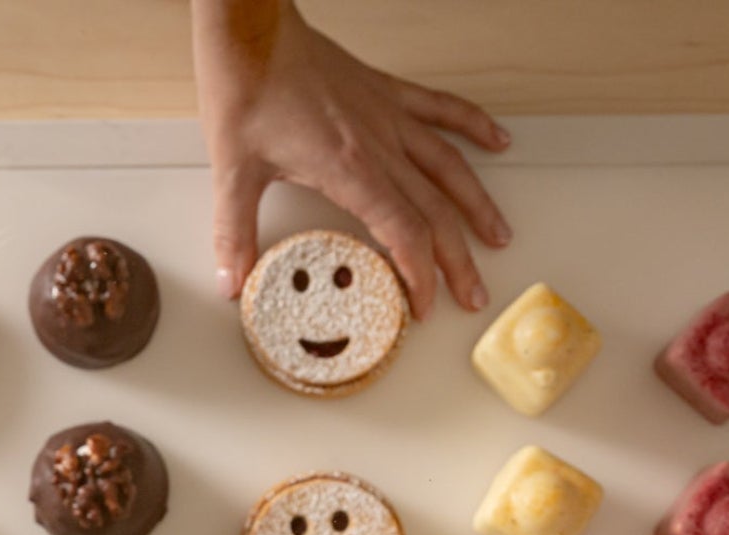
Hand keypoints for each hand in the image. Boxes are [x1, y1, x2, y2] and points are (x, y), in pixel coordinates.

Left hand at [195, 0, 511, 316]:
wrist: (252, 36)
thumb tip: (230, 281)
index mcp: (348, 169)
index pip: (403, 232)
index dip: (419, 273)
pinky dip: (474, 126)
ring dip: (477, 205)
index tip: (423, 305)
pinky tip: (498, 141)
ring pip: (449, 166)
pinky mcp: (385, 93)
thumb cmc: (245, 93)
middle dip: (456, 260)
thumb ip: (234, 232)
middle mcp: (379, 144)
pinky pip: (442, 110)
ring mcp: (388, 116)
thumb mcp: (232, 172)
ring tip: (498, 236)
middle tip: (471, 294)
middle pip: (434, 210)